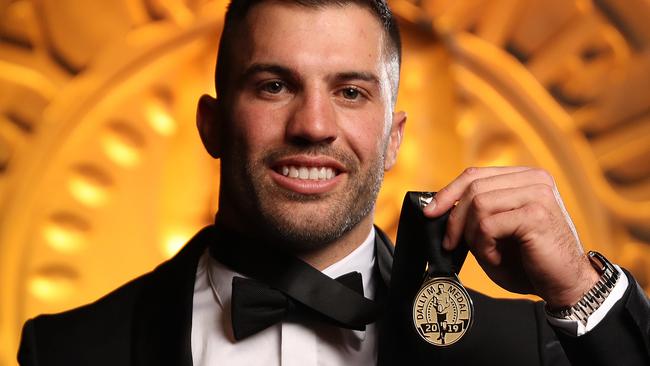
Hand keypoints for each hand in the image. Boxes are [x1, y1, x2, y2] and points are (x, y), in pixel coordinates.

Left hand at [423, 166, 598, 307]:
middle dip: (454, 218)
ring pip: (478, 204)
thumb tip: (438, 207)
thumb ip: (475, 215)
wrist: (565, 285)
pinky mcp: (536, 214)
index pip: (475, 175)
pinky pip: (488, 224)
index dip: (448, 192)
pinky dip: (484, 246)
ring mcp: (537, 194)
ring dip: (472, 235)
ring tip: (486, 253)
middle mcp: (534, 179)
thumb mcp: (496, 232)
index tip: (430, 211)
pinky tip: (496, 258)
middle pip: (473, 186)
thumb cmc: (529, 261)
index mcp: (524, 178)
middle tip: (451, 243)